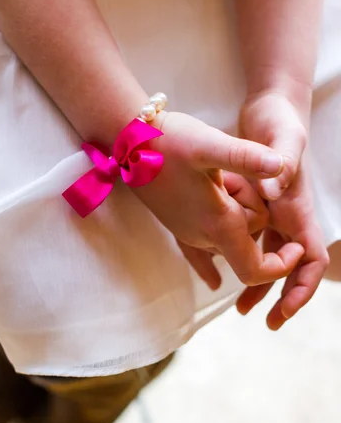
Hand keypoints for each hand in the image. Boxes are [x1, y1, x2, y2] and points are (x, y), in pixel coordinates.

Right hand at [133, 111, 303, 286]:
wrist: (127, 141)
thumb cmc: (167, 143)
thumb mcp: (210, 144)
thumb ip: (247, 157)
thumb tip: (281, 167)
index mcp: (217, 224)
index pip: (256, 269)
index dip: (281, 266)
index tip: (296, 247)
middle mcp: (203, 236)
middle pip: (248, 240)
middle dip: (253, 210)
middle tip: (230, 175)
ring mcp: (188, 233)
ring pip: (230, 233)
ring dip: (235, 209)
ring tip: (215, 178)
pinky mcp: (177, 225)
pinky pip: (200, 253)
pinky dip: (209, 264)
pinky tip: (212, 281)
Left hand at [237, 93, 328, 326]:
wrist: (268, 109)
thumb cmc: (280, 122)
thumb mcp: (283, 139)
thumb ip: (280, 163)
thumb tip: (273, 192)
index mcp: (298, 209)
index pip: (311, 258)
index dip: (302, 287)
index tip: (285, 310)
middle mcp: (288, 216)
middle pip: (290, 266)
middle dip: (279, 295)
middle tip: (264, 320)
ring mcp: (272, 213)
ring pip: (268, 257)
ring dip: (257, 282)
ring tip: (240, 306)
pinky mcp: (254, 206)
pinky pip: (249, 241)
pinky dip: (240, 258)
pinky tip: (221, 271)